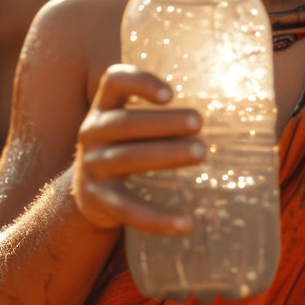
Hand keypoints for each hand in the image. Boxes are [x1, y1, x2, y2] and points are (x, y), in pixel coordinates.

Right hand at [73, 64, 205, 235]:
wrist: (87, 193)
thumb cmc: (124, 148)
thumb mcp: (128, 126)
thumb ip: (157, 115)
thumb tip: (217, 115)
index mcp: (103, 108)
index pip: (113, 81)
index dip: (139, 83)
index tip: (170, 95)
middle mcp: (92, 133)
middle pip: (126, 122)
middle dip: (164, 122)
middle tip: (199, 122)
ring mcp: (92, 166)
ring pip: (129, 159)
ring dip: (166, 154)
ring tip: (201, 153)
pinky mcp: (98, 199)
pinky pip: (129, 208)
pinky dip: (157, 218)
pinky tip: (186, 222)